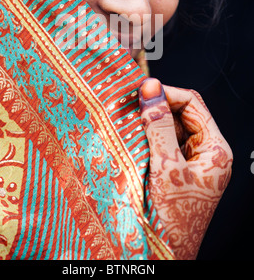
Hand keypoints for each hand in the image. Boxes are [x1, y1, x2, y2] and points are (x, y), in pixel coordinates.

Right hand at [139, 78, 232, 259]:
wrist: (165, 255)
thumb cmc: (174, 219)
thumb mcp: (166, 166)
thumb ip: (159, 125)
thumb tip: (151, 89)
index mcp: (215, 149)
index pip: (193, 104)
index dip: (168, 93)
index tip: (142, 92)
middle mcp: (205, 152)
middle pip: (182, 114)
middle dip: (157, 107)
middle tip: (131, 107)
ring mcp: (191, 162)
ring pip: (170, 128)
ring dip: (149, 123)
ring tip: (129, 124)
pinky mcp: (176, 171)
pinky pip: (162, 144)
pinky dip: (147, 139)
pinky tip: (133, 141)